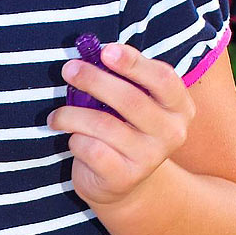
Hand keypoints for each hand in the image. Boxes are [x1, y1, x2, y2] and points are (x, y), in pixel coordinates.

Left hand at [46, 43, 195, 208]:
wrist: (121, 183)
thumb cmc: (123, 131)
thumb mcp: (132, 105)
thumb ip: (121, 81)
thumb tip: (89, 56)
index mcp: (179, 107)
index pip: (163, 78)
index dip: (133, 62)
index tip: (106, 51)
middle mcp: (171, 133)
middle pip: (130, 99)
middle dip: (94, 80)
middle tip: (69, 70)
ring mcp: (150, 158)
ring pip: (104, 125)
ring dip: (72, 114)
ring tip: (56, 115)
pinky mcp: (125, 177)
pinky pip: (92, 150)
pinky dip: (75, 140)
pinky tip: (72, 139)